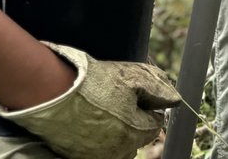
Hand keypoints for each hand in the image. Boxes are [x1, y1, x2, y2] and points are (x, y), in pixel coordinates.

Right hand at [0, 42, 179, 158]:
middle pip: (136, 136)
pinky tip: (88, 116)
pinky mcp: (77, 156)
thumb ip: (158, 90)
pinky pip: (98, 147)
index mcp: (134, 133)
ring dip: (116, 128)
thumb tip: (176, 99)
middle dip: (133, 118)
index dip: (149, 105)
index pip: (155, 124)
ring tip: (101, 106)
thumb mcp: (132, 77)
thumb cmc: (93, 82)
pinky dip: (97, 135)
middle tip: (117, 97)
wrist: (52, 91)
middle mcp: (118, 152)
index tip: (136, 92)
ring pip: (118, 144)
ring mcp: (97, 156)